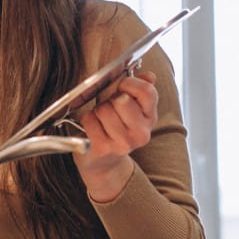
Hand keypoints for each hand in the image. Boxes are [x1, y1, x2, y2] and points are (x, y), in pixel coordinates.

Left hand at [73, 71, 157, 202]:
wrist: (105, 162)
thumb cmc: (115, 128)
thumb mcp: (132, 109)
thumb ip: (140, 90)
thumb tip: (149, 76)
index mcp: (150, 118)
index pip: (147, 92)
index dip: (130, 83)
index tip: (121, 87)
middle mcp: (141, 133)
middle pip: (121, 99)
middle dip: (110, 99)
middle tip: (110, 109)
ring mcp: (123, 143)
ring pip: (103, 109)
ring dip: (97, 111)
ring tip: (102, 121)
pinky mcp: (103, 148)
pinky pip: (90, 120)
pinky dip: (87, 120)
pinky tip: (93, 129)